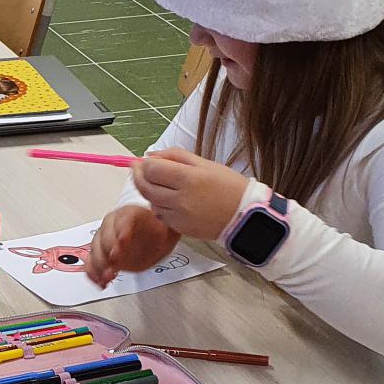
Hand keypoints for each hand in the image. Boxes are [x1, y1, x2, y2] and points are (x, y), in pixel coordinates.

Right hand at [85, 204, 181, 287]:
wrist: (154, 240)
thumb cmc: (158, 233)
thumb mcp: (165, 230)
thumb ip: (162, 233)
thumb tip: (165, 232)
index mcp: (129, 214)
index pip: (122, 221)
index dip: (120, 232)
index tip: (122, 243)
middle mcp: (112, 224)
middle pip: (104, 236)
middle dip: (107, 251)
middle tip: (114, 262)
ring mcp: (104, 239)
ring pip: (95, 250)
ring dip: (100, 264)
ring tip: (108, 276)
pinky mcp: (101, 255)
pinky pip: (91, 262)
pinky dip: (93, 272)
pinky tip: (100, 281)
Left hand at [130, 147, 251, 241]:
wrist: (245, 214)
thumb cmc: (228, 185)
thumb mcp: (204, 163)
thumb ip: (175, 156)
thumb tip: (150, 156)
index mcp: (188, 178)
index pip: (151, 170)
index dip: (143, 164)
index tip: (141, 161)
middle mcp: (181, 198)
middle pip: (145, 187)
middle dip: (138, 177)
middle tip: (138, 170)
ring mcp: (179, 216)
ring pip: (150, 202)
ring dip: (149, 191)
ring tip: (158, 184)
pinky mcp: (180, 228)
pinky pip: (160, 215)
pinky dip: (158, 205)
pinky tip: (167, 199)